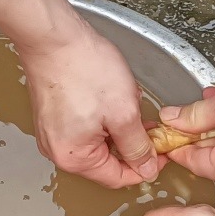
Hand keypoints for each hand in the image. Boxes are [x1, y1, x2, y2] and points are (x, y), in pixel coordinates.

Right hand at [21, 20, 161, 189]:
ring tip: (124, 99)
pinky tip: (108, 94)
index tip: (162, 153)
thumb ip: (137, 147)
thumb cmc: (82, 68)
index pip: (118, 179)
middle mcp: (58, 150)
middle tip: (145, 118)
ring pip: (97, 141)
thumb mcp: (124, 113)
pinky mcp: (52, 116)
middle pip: (106, 160)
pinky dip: (102, 115)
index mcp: (74, 158)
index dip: (145, 167)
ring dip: (117, 125)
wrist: (53, 37)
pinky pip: (85, 126)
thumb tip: (146, 169)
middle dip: (130, 141)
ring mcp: (52, 133)